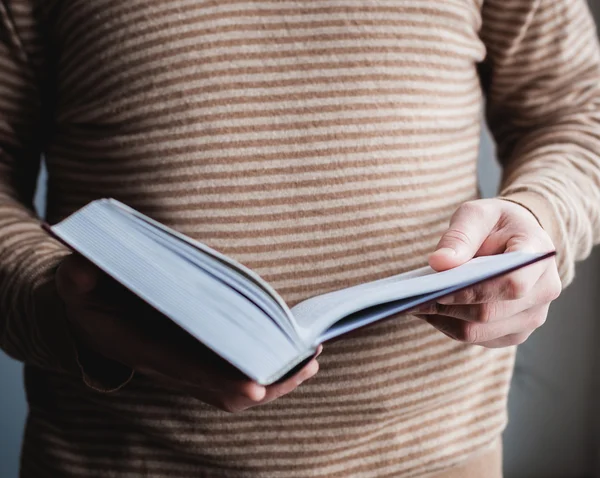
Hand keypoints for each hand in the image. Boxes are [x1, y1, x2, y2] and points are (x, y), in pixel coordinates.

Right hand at [56, 254, 319, 411]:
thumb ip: (78, 276)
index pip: (185, 370)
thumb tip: (82, 269)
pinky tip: (294, 352)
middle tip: (305, 364)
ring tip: (309, 358)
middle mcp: (167, 364)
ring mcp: (185, 365)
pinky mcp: (198, 358)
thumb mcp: (75, 281)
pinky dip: (268, 368)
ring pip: (234, 387)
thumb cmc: (88, 293)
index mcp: (140, 347)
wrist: (91, 313)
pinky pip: (236, 373)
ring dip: (275, 379)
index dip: (219, 380)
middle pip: (221, 390)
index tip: (256, 387)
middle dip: (265, 384)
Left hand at [415, 198, 560, 347]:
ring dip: (443, 320)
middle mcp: (543, 292)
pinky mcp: (514, 333)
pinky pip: (477, 339)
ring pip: (479, 332)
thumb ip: (460, 235)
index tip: (438, 288)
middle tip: (411, 298)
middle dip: (447, 307)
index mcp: (539, 257)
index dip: (473, 290)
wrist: (517, 240)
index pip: (511, 283)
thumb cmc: (496, 224)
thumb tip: (439, 263)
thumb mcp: (478, 214)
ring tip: (414, 304)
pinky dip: (448, 326)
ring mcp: (531, 317)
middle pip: (490, 313)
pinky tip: (429, 311)